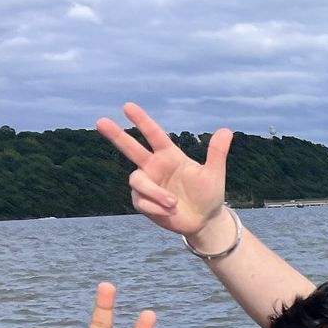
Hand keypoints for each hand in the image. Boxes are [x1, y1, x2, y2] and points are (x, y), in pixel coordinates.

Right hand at [95, 102, 232, 242]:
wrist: (204, 221)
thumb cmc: (209, 195)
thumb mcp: (214, 174)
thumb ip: (216, 153)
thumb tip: (227, 130)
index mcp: (170, 156)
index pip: (154, 135)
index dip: (142, 121)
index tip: (128, 106)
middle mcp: (154, 166)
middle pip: (131, 148)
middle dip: (116, 135)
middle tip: (100, 121)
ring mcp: (147, 183)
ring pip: (137, 181)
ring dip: (155, 193)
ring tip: (173, 204)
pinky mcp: (142, 201)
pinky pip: (142, 201)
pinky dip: (157, 208)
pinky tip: (169, 212)